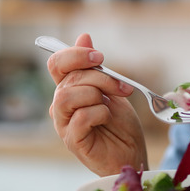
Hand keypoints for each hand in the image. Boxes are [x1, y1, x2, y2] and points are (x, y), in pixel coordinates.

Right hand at [47, 33, 147, 174]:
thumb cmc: (120, 124)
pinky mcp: (72, 140)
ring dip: (96, 94)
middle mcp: (61, 105)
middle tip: (121, 88)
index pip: (57, 63)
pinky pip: (80, 117)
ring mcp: (64, 124)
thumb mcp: (112, 89)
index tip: (99, 57)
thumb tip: (84, 36)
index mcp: (68, 89)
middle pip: (69, 78)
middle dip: (101, 77)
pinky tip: (107, 119)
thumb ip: (95, 68)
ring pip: (68, 96)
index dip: (75, 55)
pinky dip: (99, 113)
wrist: (132, 154)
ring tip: (111, 105)